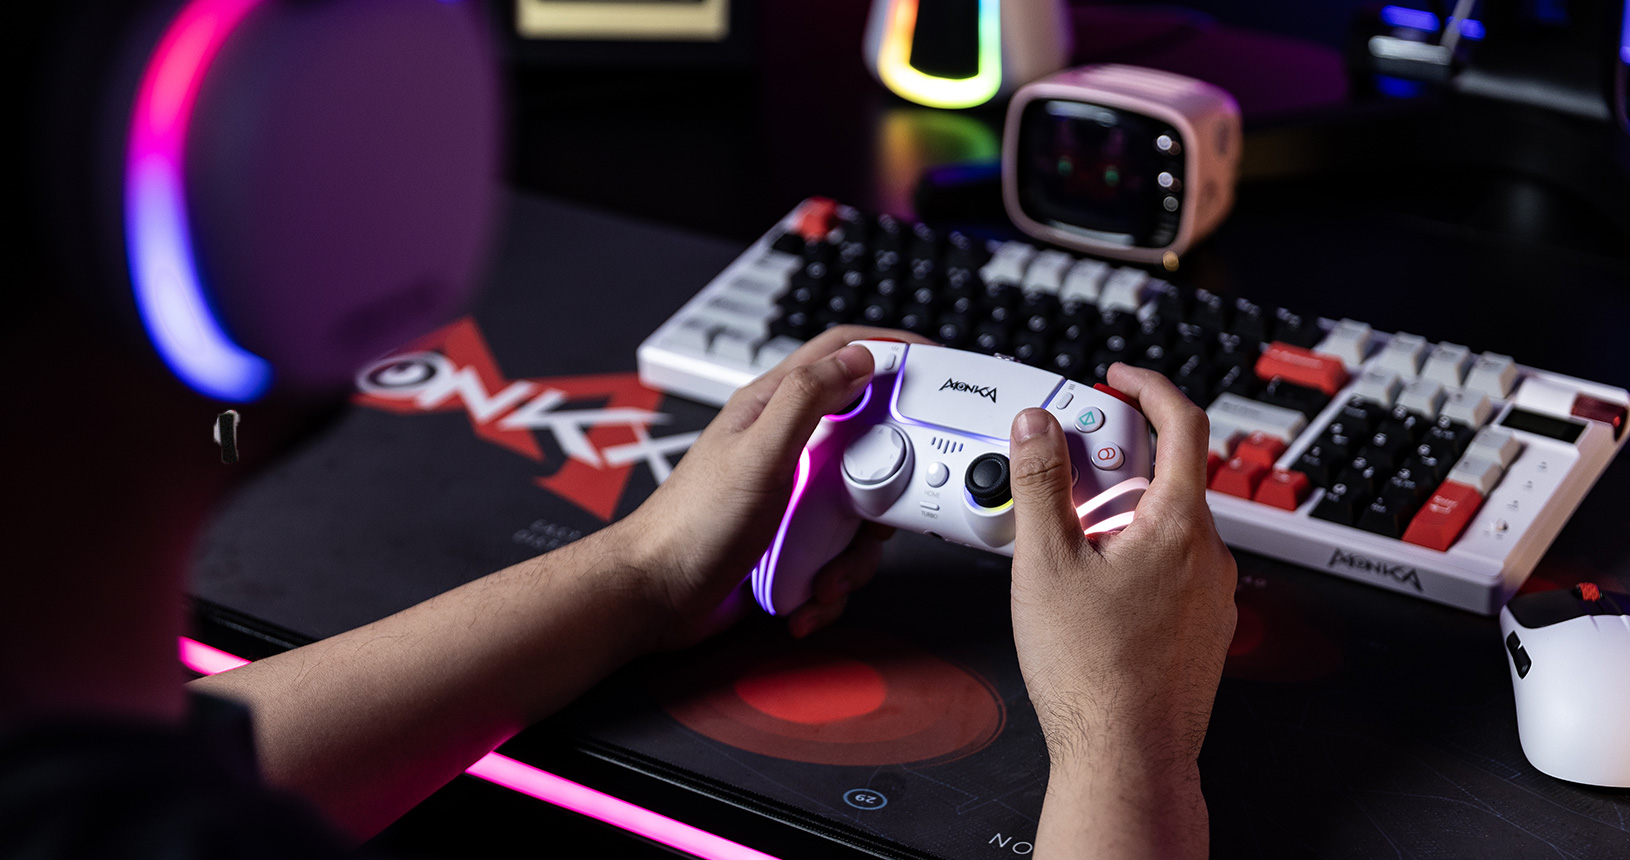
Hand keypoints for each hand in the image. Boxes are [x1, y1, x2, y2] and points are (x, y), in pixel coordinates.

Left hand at [620, 325, 933, 648]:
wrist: (656, 599)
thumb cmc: (689, 525)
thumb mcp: (759, 453)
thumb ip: (808, 399)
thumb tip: (858, 357)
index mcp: (773, 409)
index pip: (840, 356)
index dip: (889, 350)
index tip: (934, 364)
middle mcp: (788, 447)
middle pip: (869, 441)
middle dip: (886, 484)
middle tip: (881, 508)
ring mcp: (793, 495)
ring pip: (861, 509)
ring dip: (854, 553)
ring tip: (826, 573)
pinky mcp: (795, 540)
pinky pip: (839, 553)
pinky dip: (832, 581)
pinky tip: (808, 596)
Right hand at [1006, 363, 1235, 859]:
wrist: (1126, 758)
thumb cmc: (1093, 674)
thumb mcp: (1046, 563)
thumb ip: (1039, 484)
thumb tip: (1037, 428)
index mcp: (1180, 526)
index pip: (1183, 424)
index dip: (1149, 389)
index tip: (1117, 380)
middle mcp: (1207, 556)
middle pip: (1167, 476)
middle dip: (1112, 464)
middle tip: (1061, 475)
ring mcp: (1210, 596)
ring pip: (1165, 525)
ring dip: (1118, 514)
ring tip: (1063, 544)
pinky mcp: (1200, 631)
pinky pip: (1169, 567)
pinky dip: (1131, 555)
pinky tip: (1088, 587)